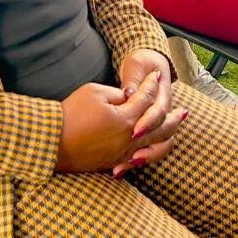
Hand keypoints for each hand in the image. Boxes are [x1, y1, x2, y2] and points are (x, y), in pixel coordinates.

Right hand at [55, 70, 183, 174]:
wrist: (53, 141)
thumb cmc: (71, 113)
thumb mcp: (94, 93)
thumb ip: (117, 94)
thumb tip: (129, 97)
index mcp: (125, 118)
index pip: (145, 99)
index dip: (151, 85)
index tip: (157, 76)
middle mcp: (129, 138)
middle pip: (159, 126)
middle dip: (173, 116)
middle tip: (184, 111)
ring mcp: (123, 153)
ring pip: (156, 146)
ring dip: (169, 136)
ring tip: (176, 131)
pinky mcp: (115, 162)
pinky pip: (142, 159)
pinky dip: (154, 152)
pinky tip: (158, 148)